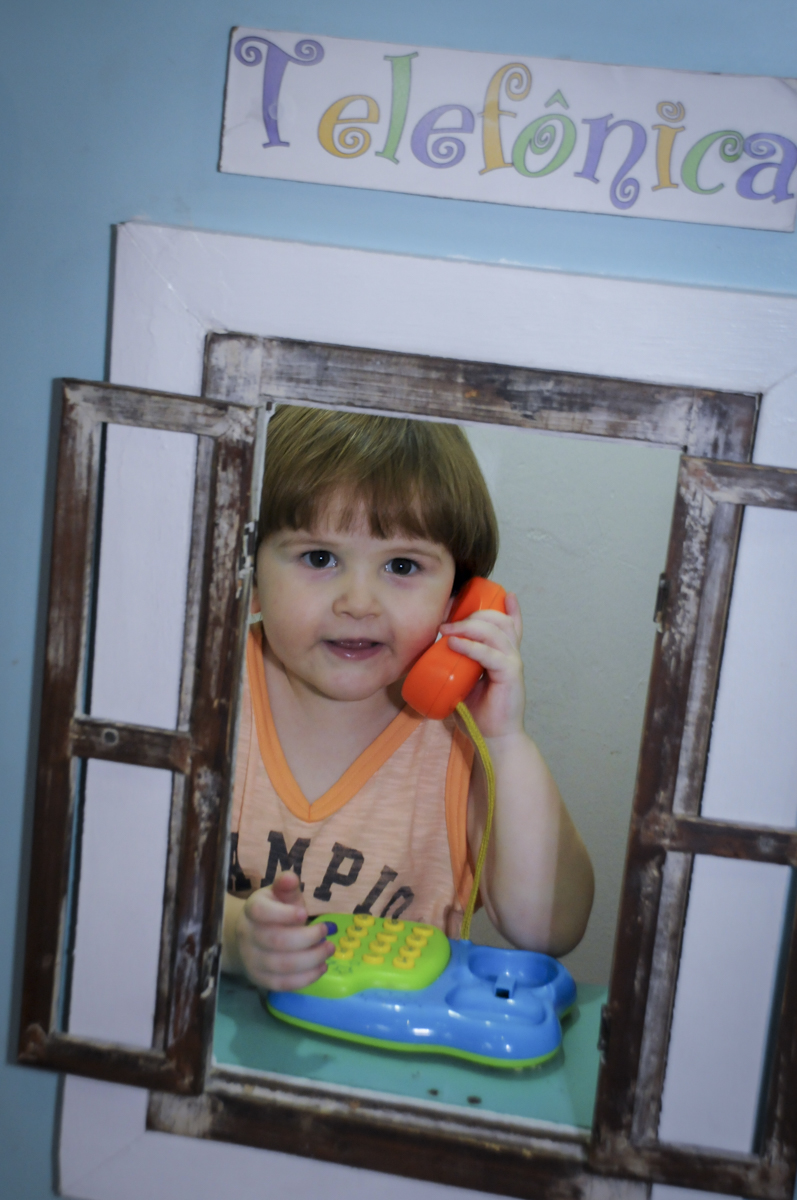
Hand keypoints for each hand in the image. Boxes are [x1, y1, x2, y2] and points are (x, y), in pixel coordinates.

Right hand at [230, 871, 335, 990]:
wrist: (252, 937)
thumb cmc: (275, 911)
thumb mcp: (280, 894)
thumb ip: (286, 885)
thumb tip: (290, 877)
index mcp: (252, 909)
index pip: (261, 912)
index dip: (284, 914)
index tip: (306, 913)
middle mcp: (247, 935)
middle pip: (276, 941)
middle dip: (307, 938)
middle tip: (327, 932)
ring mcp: (252, 960)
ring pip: (282, 965)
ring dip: (311, 959)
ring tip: (329, 949)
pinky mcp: (260, 979)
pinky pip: (283, 984)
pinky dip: (306, 978)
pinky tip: (321, 967)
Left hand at [440, 591, 525, 739]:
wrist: (494, 738)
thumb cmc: (479, 711)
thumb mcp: (465, 681)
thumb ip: (457, 665)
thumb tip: (431, 653)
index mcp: (503, 653)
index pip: (508, 623)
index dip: (502, 606)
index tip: (482, 593)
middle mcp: (511, 654)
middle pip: (498, 620)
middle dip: (472, 614)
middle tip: (446, 620)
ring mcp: (512, 663)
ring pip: (495, 632)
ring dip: (468, 626)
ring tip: (446, 630)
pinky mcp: (510, 675)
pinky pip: (491, 655)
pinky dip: (472, 647)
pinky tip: (455, 643)